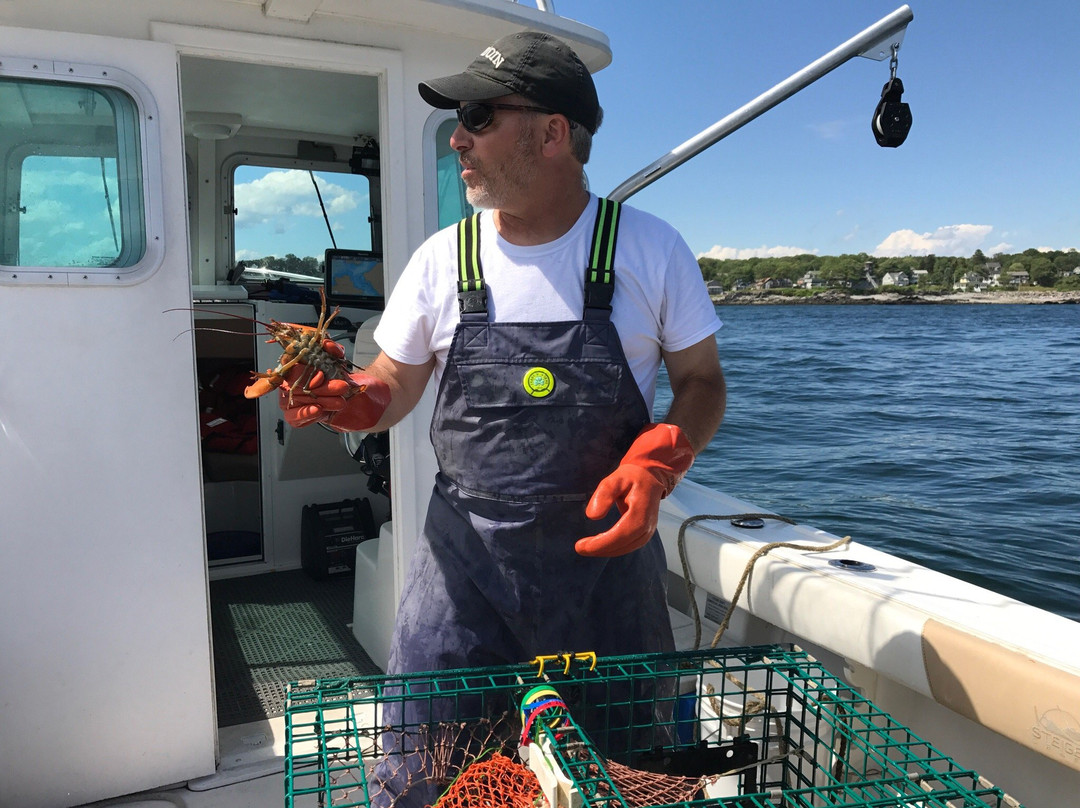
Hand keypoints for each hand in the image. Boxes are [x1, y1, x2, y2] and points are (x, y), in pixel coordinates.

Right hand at [278, 340, 390, 431]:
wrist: (343, 396)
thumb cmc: (334, 375)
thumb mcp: (337, 360)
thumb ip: (334, 350)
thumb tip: (327, 345)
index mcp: (293, 366)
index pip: (290, 366)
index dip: (303, 371)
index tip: (322, 374)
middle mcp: (287, 382)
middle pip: (299, 385)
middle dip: (323, 388)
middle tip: (342, 387)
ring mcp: (288, 399)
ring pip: (300, 400)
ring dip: (322, 401)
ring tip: (341, 402)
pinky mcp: (292, 415)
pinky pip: (294, 416)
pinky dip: (305, 414)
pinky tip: (318, 410)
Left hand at [575, 424, 694, 557]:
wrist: (650, 478)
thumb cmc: (631, 478)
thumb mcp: (615, 479)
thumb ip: (604, 495)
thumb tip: (592, 516)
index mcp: (641, 512)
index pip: (620, 534)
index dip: (601, 543)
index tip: (581, 546)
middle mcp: (647, 526)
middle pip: (623, 545)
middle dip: (600, 549)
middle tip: (580, 548)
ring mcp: (648, 532)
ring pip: (626, 548)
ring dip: (606, 551)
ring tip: (587, 548)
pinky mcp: (644, 534)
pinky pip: (628, 546)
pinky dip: (613, 548)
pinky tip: (600, 546)